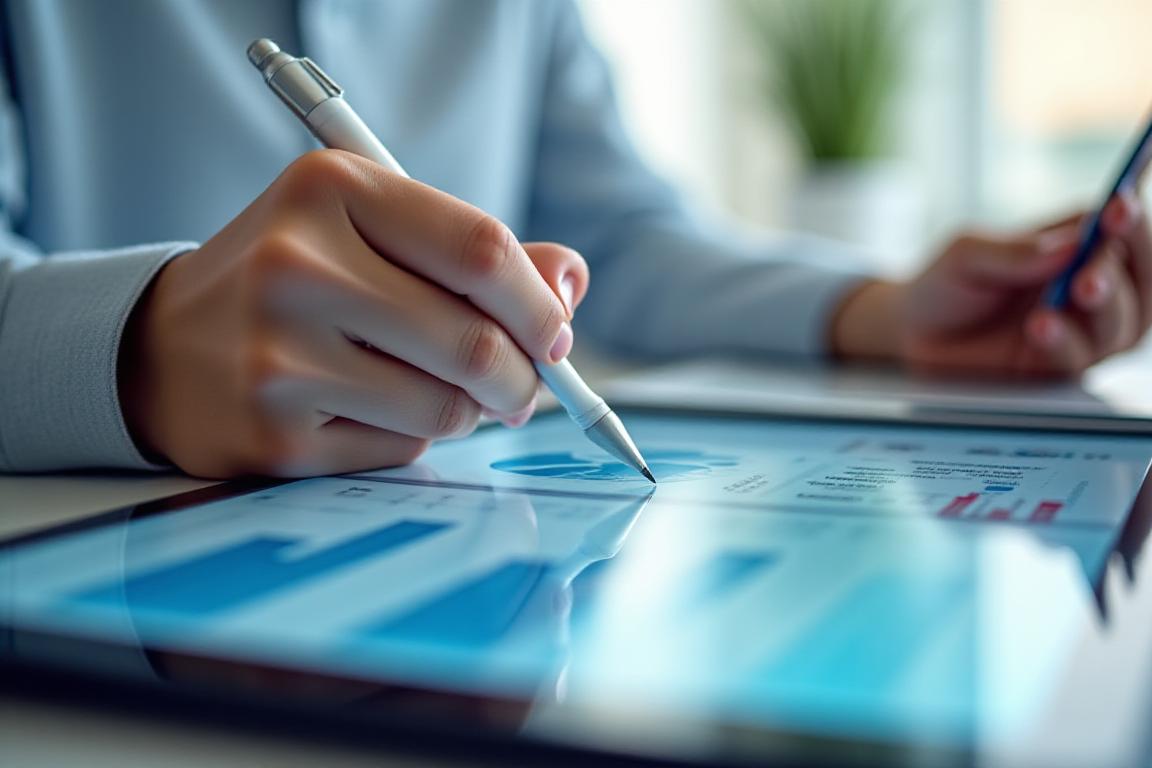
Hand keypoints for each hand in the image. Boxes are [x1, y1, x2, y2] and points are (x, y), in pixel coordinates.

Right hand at [118, 150, 588, 477]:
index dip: (539, 305)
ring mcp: (278, 353)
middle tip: (523, 388)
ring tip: (447, 395)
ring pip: (446, 408)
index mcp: (332, 190)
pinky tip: (375, 413)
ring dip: (471, 411)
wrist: (163, 347)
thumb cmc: (294, 282)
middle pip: (473, 341)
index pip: (480, 250)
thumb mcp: (371, 232)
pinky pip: (401, 450)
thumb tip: (568, 282)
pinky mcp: (273, 433)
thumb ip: (474, 252)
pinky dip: (414, 439)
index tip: (557, 337)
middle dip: (522, 378)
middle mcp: (296, 264)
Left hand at [832, 191, 1151, 375]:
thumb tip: (1069, 246)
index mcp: (1077, 244)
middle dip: (1123, 270)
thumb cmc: (946, 284)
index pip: (1122, 227)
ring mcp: (1080, 330)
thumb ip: (1013, 250)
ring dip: (1105, 307)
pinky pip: (1079, 359)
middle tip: (1094, 269)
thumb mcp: (966, 254)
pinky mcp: (1058, 367)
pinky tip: (1042, 326)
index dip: (1128, 221)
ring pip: (1122, 324)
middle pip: (1139, 280)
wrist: (912, 333)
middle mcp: (1089, 286)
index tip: (1120, 209)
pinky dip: (1066, 342)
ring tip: (1075, 291)